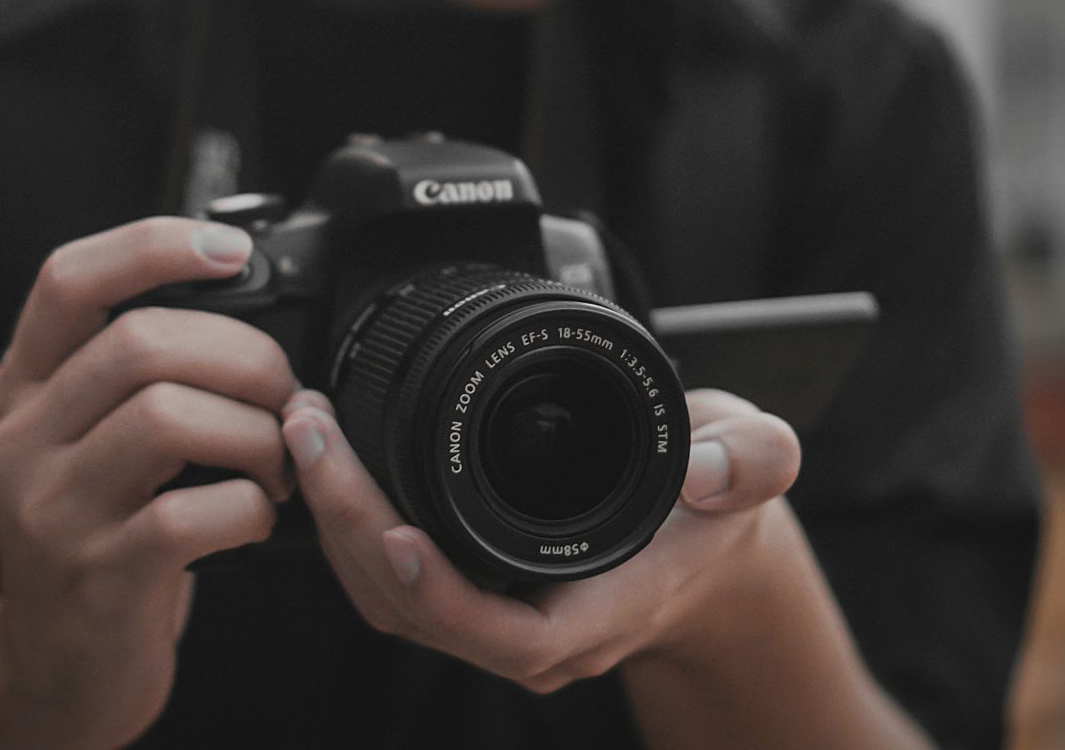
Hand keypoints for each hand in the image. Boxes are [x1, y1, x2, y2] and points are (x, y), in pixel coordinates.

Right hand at [0, 216, 297, 748]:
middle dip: (244, 354)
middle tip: (284, 393)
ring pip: (167, 417)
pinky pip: (193, 514)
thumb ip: (128, 371)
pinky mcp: (99, 576)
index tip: (231, 249)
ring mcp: (54, 511)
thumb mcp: (82, 440)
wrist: (52, 670)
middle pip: (139, 342)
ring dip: (256, 430)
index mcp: (22, 387)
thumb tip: (242, 296)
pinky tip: (257, 517)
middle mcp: (23, 439)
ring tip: (276, 460)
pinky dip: (252, 507)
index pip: (67, 279)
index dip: (155, 245)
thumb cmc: (96, 536)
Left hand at [280, 387, 799, 692]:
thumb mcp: (757, 463)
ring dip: (335, 521)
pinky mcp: (462, 592)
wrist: (701, 543)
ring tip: (307, 429)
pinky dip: (346, 523)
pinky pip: (385, 578)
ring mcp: (492, 620)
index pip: (507, 634)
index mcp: (599, 609)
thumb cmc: (718, 509)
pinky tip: (327, 456)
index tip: (395, 532)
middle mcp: (534, 634)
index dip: (443, 596)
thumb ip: (753, 460)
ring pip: (387, 599)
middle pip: (419, 612)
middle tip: (315, 433)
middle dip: (351, 525)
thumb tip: (708, 471)